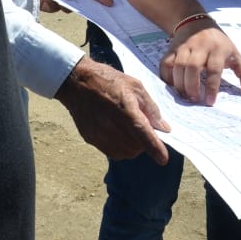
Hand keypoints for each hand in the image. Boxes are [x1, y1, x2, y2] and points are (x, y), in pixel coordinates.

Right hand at [55, 57, 169, 164]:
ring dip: (133, 146)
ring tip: (129, 129)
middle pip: (136, 147)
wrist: (77, 82)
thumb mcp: (135, 86)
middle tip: (142, 127)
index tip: (163, 159)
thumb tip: (163, 127)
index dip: (154, 148)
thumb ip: (151, 108)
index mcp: (125, 109)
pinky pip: (112, 152)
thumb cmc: (108, 80)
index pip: (143, 134)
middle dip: (144, 142)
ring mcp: (99, 134)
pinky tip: (117, 132)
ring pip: (125, 153)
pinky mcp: (91, 139)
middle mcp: (111, 125)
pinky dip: (120, 147)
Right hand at [160, 18, 240, 104]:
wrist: (197, 23)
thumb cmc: (219, 43)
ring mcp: (184, 47)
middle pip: (193, 67)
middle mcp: (200, 46)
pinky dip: (167, 77)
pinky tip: (173, 87)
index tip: (210, 102)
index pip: (214, 69)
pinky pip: (166, 63)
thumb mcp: (235, 54)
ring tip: (185, 96)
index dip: (212, 86)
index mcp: (218, 49)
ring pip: (178, 66)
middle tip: (195, 99)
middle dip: (192, 86)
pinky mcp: (172, 49)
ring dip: (180, 84)